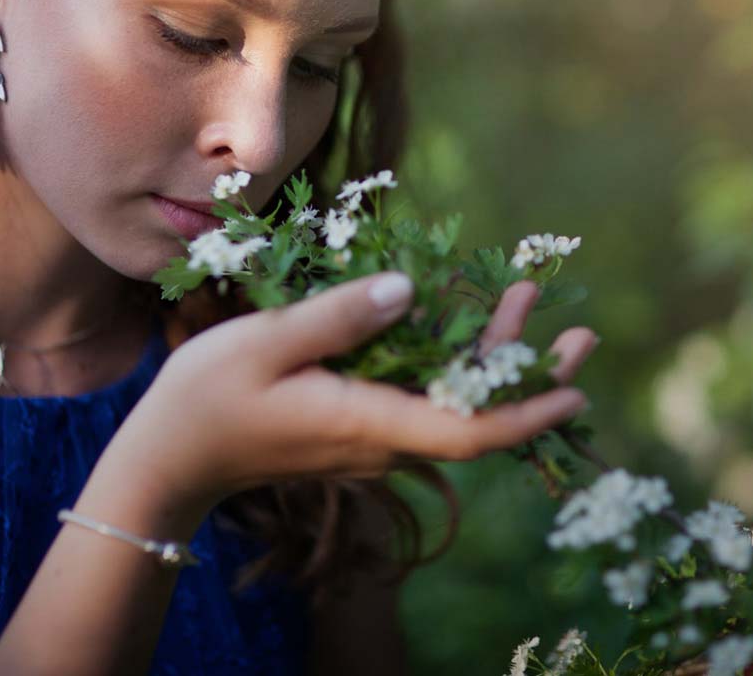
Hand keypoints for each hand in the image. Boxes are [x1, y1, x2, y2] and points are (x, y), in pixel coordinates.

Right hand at [108, 272, 595, 517]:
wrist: (171, 462)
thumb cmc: (205, 399)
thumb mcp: (265, 344)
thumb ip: (340, 316)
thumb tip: (411, 289)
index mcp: (365, 420)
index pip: (467, 431)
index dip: (525, 412)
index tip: (575, 391)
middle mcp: (379, 438)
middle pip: (473, 415)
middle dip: (528, 375)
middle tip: (581, 332)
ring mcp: (368, 437)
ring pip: (447, 402)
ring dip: (490, 358)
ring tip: (526, 300)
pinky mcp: (353, 427)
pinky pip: (417, 398)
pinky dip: (447, 361)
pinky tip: (453, 319)